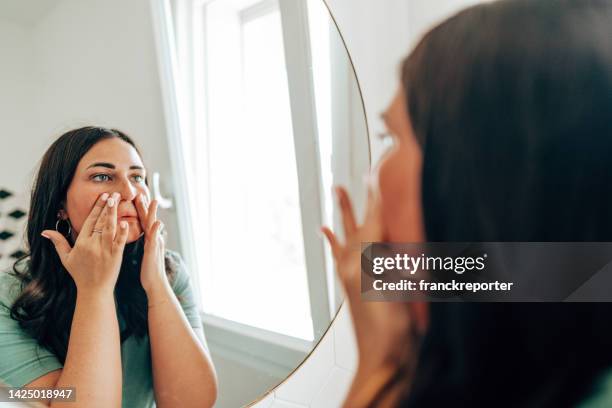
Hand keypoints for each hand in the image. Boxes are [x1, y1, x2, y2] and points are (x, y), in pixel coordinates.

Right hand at [42, 192, 129, 294]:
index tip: (102, 196)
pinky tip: (126, 222)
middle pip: (100, 222)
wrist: (94, 290)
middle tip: (113, 193)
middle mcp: (93, 245)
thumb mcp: (66, 258)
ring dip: (114, 214)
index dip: (96, 208)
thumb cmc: (80, 274)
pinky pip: (119, 242)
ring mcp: (105, 250)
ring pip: (109, 228)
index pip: (90, 221)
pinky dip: (122, 232)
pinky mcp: (115, 256)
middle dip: (107, 206)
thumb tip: (45, 231)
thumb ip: (58, 242)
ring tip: (119, 201)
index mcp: (82, 243)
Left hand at [135, 194, 168, 294]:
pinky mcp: (154, 251)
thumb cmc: (148, 270)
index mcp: (149, 239)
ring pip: (153, 225)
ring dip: (153, 213)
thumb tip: (143, 236)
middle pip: (149, 219)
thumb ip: (145, 243)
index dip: (142, 209)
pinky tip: (158, 223)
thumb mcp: (145, 253)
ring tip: (153, 201)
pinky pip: (154, 239)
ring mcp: (155, 244)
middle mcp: (154, 239)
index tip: (138, 197)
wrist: (156, 283)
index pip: (144, 221)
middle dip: (146, 206)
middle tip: (143, 193)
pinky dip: (156, 230)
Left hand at [321, 185, 419, 376]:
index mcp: (366, 264)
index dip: (376, 198)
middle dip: (353, 204)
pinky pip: (342, 257)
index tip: (376, 175)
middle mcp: (354, 267)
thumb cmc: (393, 330)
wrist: (383, 361)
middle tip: (341, 183)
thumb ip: (393, 257)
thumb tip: (390, 231)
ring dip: (345, 217)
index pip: (373, 222)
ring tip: (337, 195)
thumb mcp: (398, 289)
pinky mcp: (354, 288)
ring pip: (349, 238)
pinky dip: (336, 242)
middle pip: (355, 226)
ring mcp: (352, 277)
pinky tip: (328, 233)